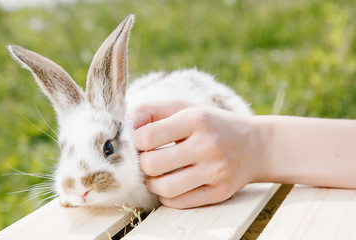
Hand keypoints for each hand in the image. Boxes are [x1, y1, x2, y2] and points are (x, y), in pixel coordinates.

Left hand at [131, 100, 265, 208]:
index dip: (135, 142)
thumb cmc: (212, 124)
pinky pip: (179, 202)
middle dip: (142, 165)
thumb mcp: (186, 108)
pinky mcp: (221, 192)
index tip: (140, 142)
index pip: (147, 137)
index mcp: (196, 119)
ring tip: (158, 173)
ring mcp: (216, 172)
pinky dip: (168, 195)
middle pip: (152, 165)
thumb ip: (152, 111)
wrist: (256, 146)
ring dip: (153, 183)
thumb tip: (125, 125)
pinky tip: (172, 183)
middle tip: (148, 160)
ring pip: (164, 188)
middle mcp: (207, 145)